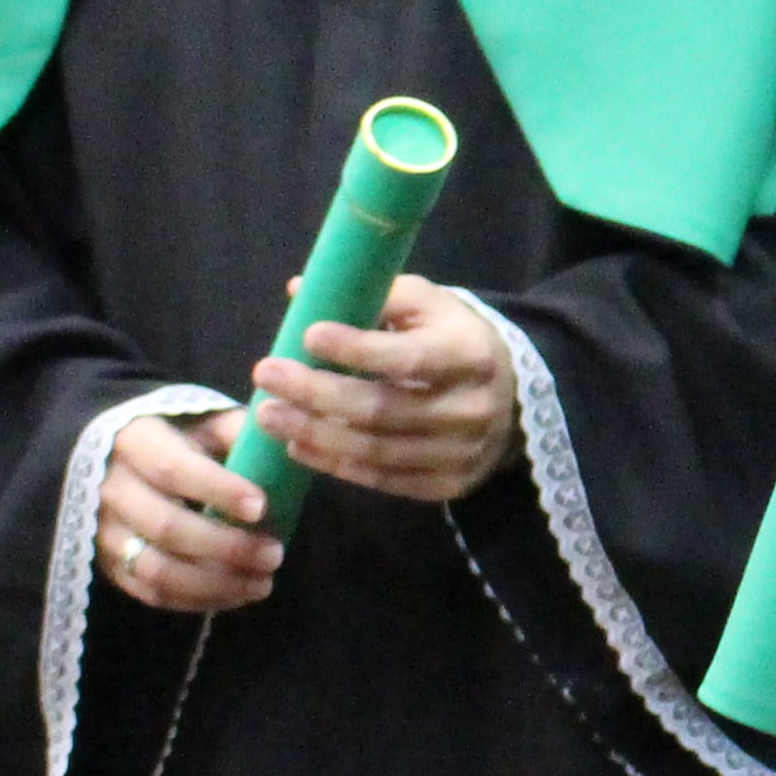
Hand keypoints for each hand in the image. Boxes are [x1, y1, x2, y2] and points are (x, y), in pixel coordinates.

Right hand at [102, 410, 276, 612]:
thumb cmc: (175, 438)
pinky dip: (198, 599)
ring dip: (215, 583)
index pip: (174, 469)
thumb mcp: (204, 420)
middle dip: (227, 547)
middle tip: (274, 555)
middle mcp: (110, 488)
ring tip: (262, 583)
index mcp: (134, 442)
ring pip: (157, 569)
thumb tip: (278, 448)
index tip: (261, 507)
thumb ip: (239, 432)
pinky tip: (236, 593)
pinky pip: (151, 592)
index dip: (218, 490)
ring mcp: (104, 532)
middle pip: (166, 527)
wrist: (116, 460)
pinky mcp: (109, 565)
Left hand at [253, 275, 517, 503]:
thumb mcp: (429, 304)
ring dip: (314, 434)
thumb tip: (299, 290)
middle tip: (265, 374)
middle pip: (383, 410)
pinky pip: (383, 480)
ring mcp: (462, 453)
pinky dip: (335, 465)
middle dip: (316, 394)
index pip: (409, 358)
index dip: (357, 349)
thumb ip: (374, 295)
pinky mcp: (449, 485)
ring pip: (376, 451)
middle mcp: (472, 409)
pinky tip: (297, 446)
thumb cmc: (452, 339)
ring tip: (267, 414)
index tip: (308, 335)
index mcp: (471, 355)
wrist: (510, 397)